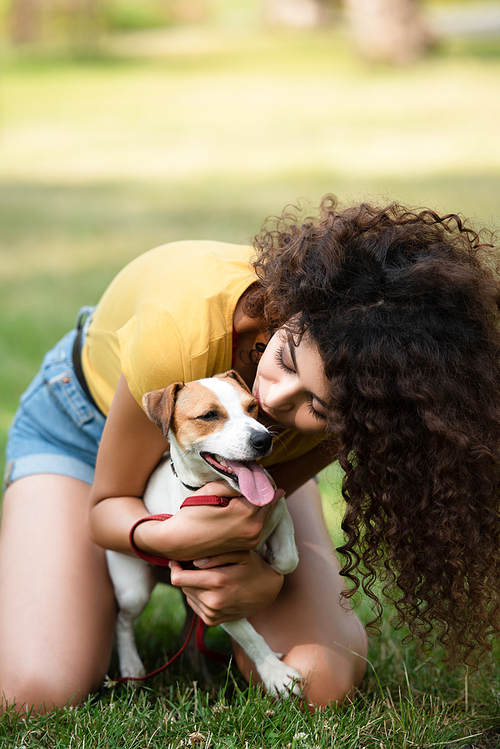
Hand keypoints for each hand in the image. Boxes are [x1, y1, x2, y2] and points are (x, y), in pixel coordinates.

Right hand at [134, 485, 283, 561]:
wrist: (178, 542)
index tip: (257, 468)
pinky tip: (252, 502)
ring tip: (255, 486)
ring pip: (266, 513)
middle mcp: (254, 529)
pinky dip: (258, 512)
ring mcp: (252, 539)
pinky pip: (260, 523)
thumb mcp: (211, 491)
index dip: (261, 477)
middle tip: (259, 474)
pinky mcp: (249, 545)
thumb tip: (250, 476)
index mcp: (246, 514)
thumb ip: (234, 482)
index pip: (264, 489)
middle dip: (264, 487)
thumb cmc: (191, 515)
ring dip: (262, 499)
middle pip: (268, 501)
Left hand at [169, 550, 283, 625]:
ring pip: (187, 595)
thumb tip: (195, 562)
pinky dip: (198, 595)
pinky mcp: (213, 621)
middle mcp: (212, 601)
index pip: (178, 578)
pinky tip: (212, 589)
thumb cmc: (253, 566)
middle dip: (186, 574)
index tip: (178, 560)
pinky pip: (194, 605)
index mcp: (217, 582)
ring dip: (193, 585)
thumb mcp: (241, 553)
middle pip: (182, 586)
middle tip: (199, 565)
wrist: (268, 591)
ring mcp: (212, 614)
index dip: (174, 567)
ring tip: (209, 577)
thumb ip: (217, 554)